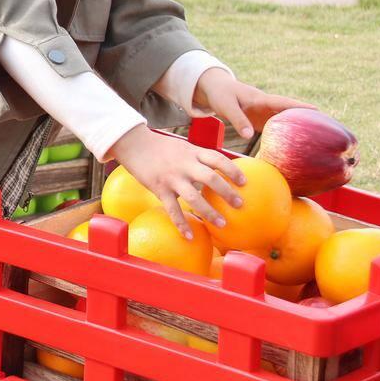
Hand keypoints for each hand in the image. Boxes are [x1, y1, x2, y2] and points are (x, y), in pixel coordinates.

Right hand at [107, 124, 245, 239]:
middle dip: (227, 192)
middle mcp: (185, 164)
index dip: (233, 170)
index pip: (218, 158)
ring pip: (194, 196)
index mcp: (193, 152)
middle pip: (211, 178)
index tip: (244, 182)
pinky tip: (189, 236)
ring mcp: (172, 177)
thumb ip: (197, 158)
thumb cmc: (160, 147)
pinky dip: (181, 224)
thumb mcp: (182, 147)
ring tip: (222, 223)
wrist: (134, 144)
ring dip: (209, 211)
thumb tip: (216, 171)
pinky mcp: (159, 189)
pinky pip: (172, 209)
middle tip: (240, 204)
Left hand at [192, 69, 315, 142]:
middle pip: (291, 112)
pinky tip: (293, 148)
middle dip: (308, 118)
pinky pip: (276, 129)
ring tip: (318, 140)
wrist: (214, 89)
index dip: (301, 107)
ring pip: (286, 121)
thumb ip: (237, 120)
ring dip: (299, 128)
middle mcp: (267, 106)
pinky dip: (285, 136)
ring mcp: (265, 113)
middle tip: (328, 127)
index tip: (318, 112)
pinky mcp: (260, 121)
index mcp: (261, 99)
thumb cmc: (220, 95)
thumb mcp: (226, 106)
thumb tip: (249, 137)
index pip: (285, 103)